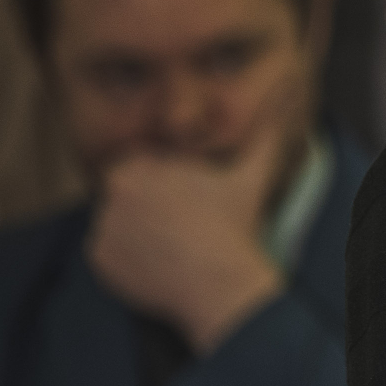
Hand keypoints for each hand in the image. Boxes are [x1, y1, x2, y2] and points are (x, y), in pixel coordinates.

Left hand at [88, 138, 284, 352]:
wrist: (220, 282)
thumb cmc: (234, 225)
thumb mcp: (250, 175)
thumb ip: (262, 137)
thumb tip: (286, 103)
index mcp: (138, 166)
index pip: (137, 170)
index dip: (161, 187)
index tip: (182, 205)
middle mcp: (112, 193)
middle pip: (123, 198)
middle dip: (144, 210)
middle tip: (176, 228)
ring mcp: (102, 227)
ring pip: (114, 226)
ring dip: (134, 234)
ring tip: (169, 248)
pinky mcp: (98, 260)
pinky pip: (104, 257)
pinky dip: (124, 262)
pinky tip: (157, 265)